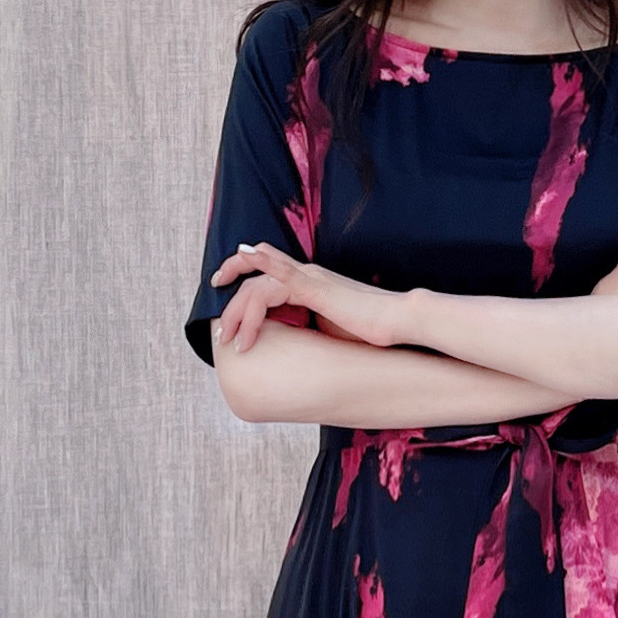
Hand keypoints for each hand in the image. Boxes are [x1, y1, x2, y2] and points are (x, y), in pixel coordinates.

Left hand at [212, 241, 408, 354]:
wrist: (398, 321)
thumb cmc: (373, 328)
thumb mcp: (334, 328)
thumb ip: (312, 326)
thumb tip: (298, 344)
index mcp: (310, 283)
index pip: (267, 274)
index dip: (242, 285)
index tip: (227, 308)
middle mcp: (306, 274)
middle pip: (254, 273)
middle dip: (230, 298)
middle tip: (219, 328)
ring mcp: (309, 278)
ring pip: (256, 283)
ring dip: (237, 311)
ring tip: (228, 336)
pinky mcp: (313, 288)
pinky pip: (275, 281)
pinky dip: (253, 293)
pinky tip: (241, 310)